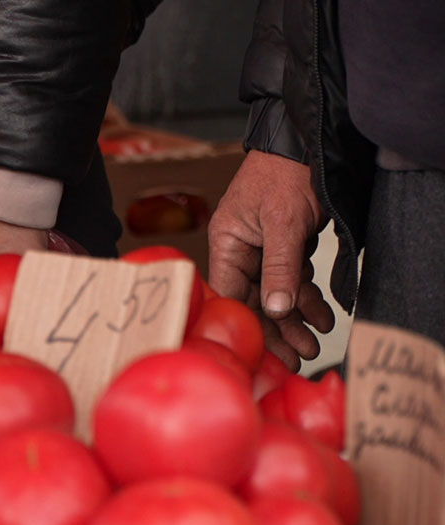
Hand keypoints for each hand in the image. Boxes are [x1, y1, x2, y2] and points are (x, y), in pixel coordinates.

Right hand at [207, 150, 335, 370]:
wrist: (308, 142)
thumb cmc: (287, 172)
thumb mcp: (284, 221)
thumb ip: (280, 267)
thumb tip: (276, 309)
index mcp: (227, 242)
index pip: (229, 293)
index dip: (246, 323)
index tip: (265, 349)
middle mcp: (241, 249)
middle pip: (253, 300)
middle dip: (277, 329)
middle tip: (297, 356)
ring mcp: (263, 249)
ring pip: (276, 294)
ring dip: (296, 319)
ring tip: (316, 340)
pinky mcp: (285, 246)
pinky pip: (292, 280)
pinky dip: (307, 299)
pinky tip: (323, 315)